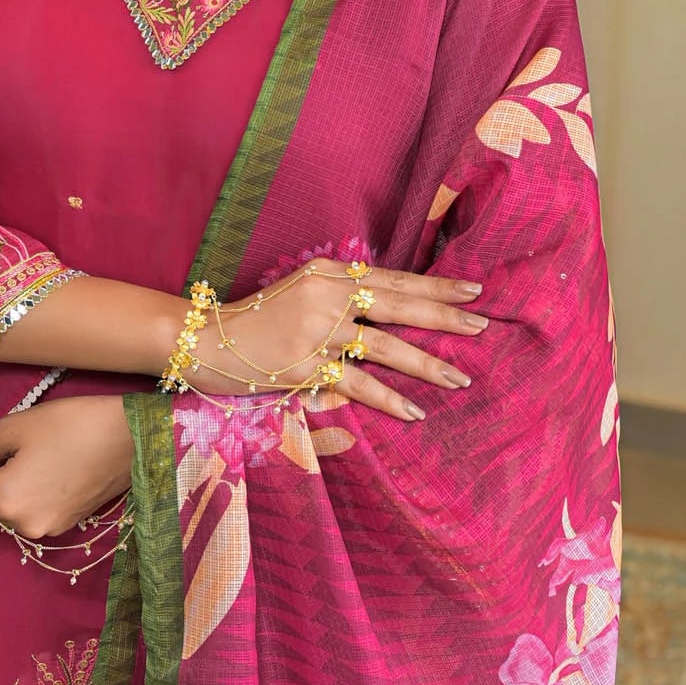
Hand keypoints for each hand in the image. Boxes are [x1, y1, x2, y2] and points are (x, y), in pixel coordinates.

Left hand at [0, 394, 132, 540]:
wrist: (134, 438)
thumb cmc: (71, 424)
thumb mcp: (13, 430)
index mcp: (3, 501)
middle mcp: (22, 525)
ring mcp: (47, 529)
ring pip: (6, 512)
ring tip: (4, 458)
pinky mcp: (67, 525)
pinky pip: (29, 512)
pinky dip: (21, 495)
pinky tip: (30, 469)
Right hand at [188, 259, 489, 421]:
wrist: (203, 339)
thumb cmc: (255, 318)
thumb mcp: (299, 290)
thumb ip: (340, 294)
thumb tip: (388, 307)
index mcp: (328, 273)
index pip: (392, 277)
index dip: (435, 284)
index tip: (473, 289)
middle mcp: (327, 296)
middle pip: (398, 305)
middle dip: (444, 316)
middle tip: (482, 325)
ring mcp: (317, 331)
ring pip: (385, 346)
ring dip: (426, 364)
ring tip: (459, 377)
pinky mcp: (307, 367)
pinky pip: (358, 384)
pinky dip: (389, 399)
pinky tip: (415, 412)